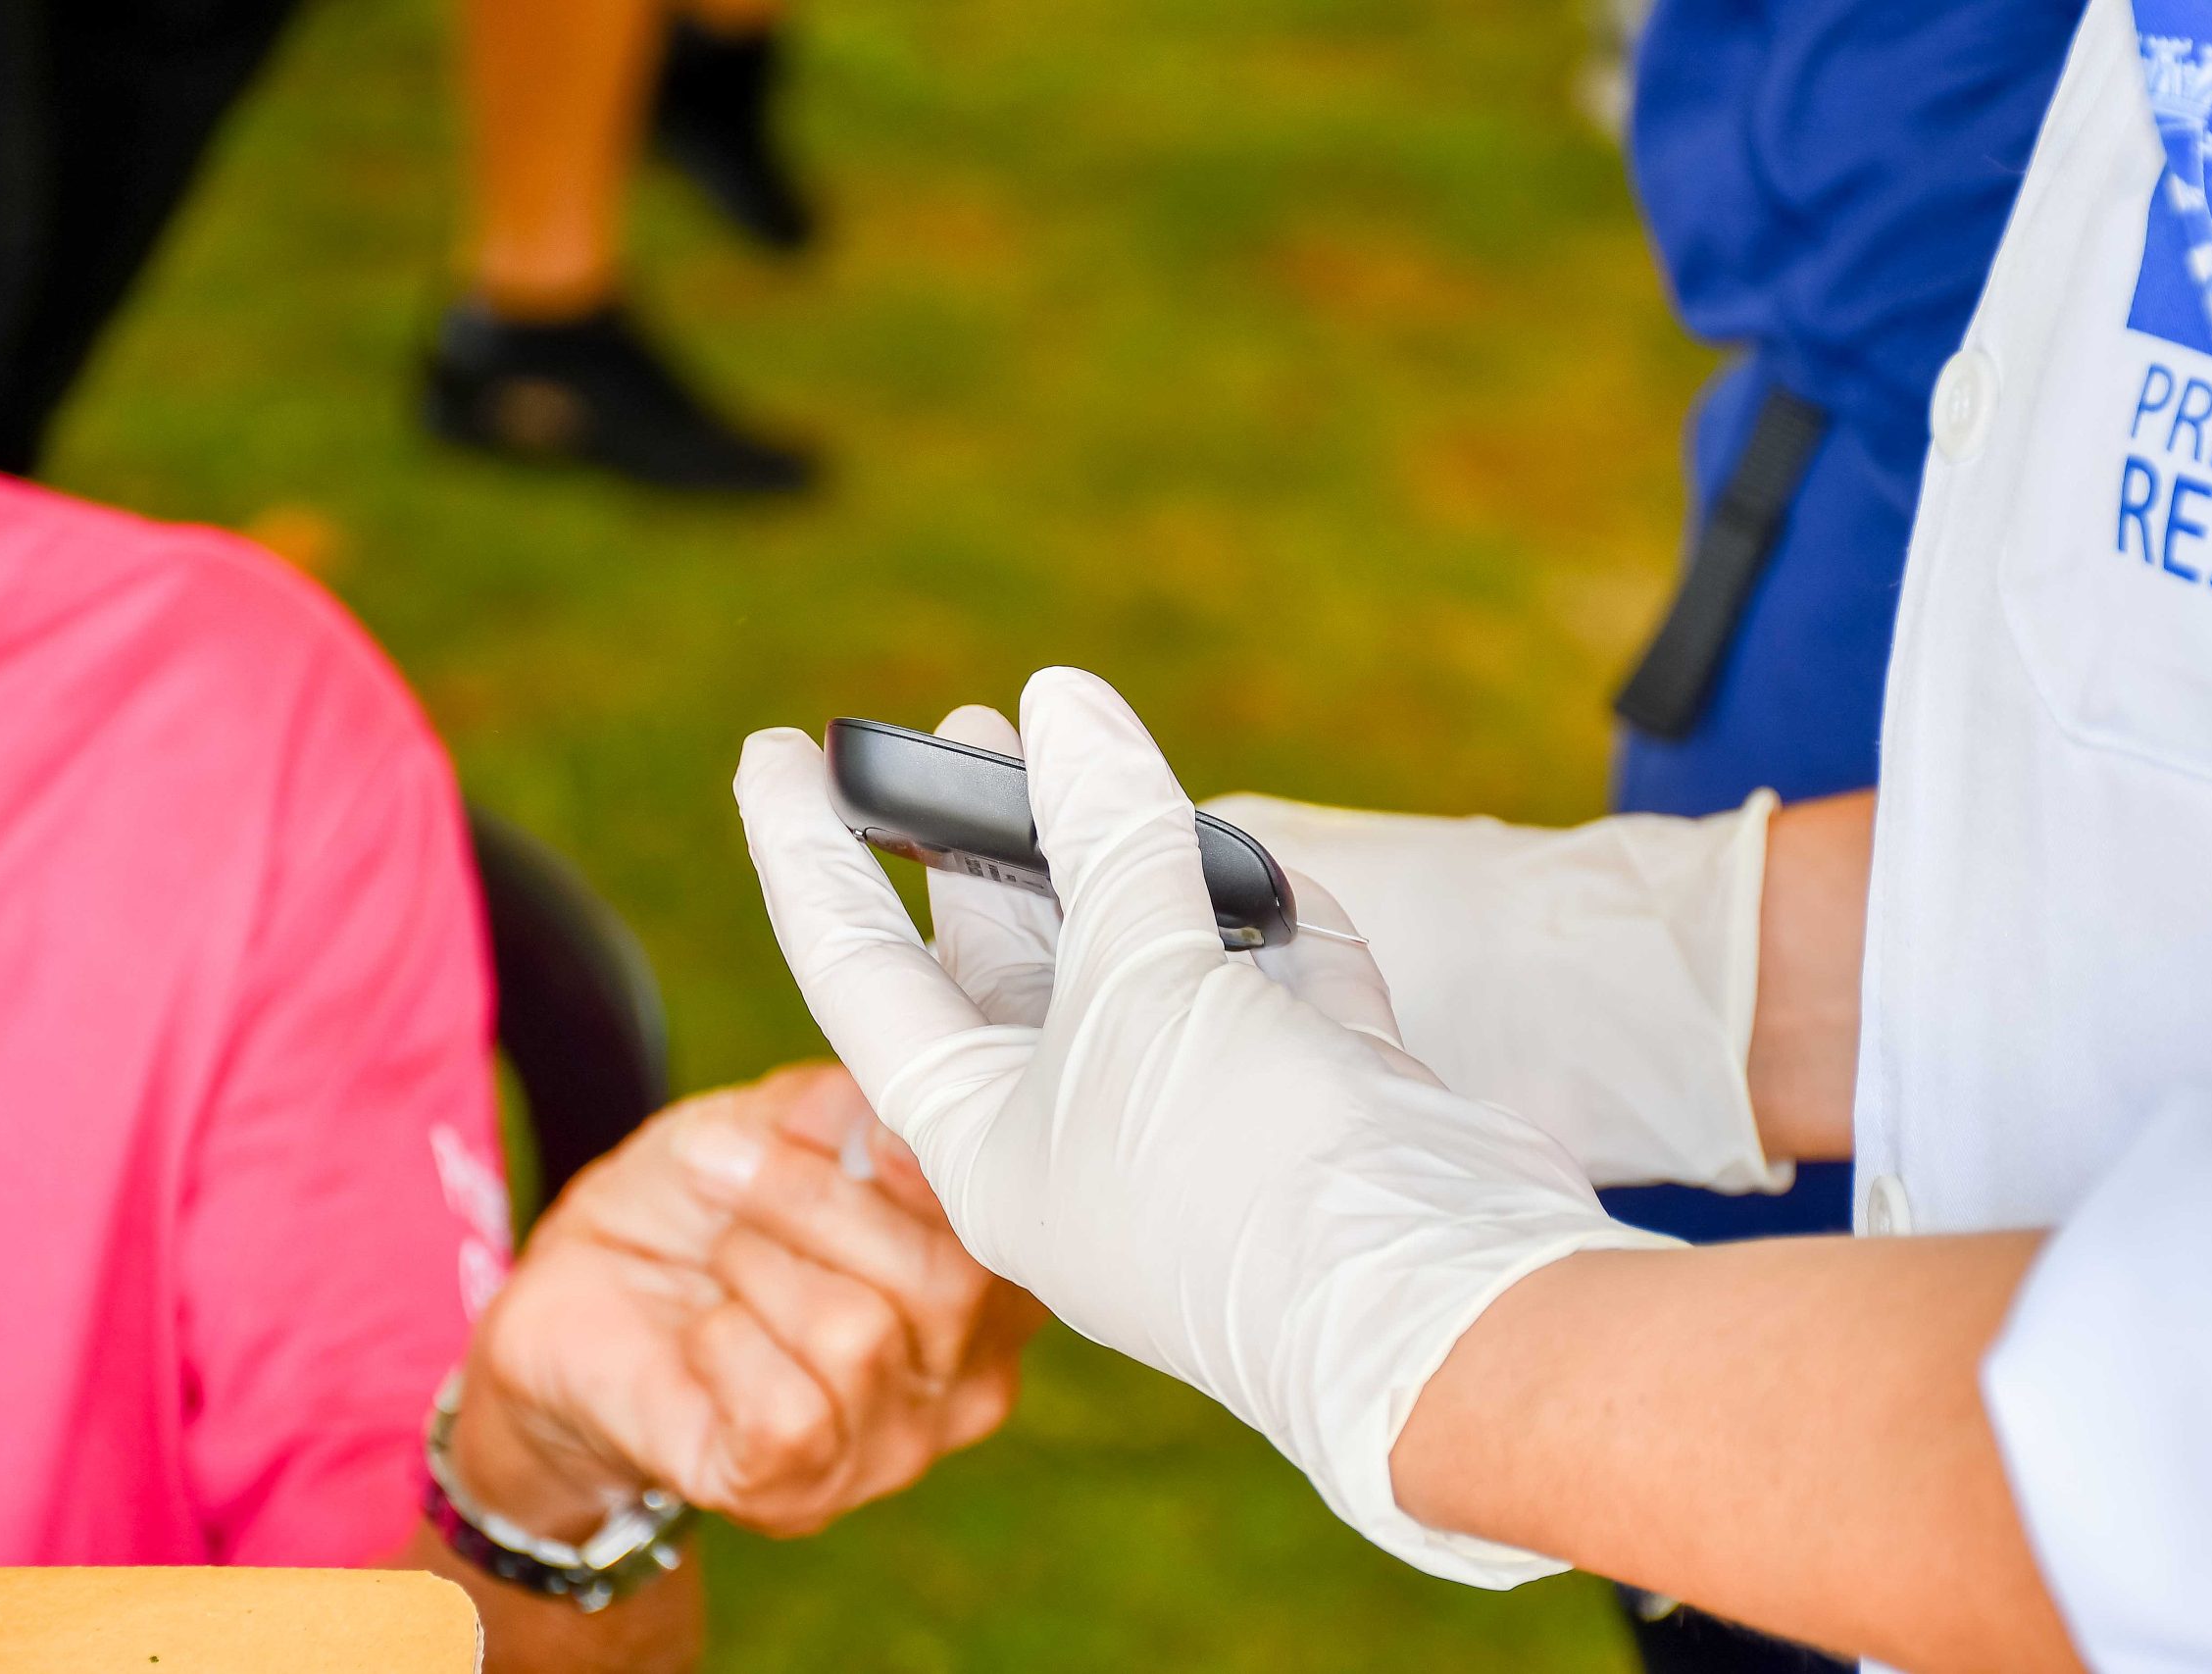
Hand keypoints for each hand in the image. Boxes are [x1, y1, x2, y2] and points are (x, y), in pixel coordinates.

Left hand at [450, 1062, 1039, 1541]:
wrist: (581, 1304)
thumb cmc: (701, 1209)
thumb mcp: (772, 1121)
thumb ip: (847, 1107)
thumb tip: (892, 1102)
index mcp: (989, 1284)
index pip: (1011, 1230)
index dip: (942, 1174)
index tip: (870, 1131)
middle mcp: (968, 1377)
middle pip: (946, 1281)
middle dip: (816, 1200)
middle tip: (729, 1168)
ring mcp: (892, 1449)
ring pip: (856, 1338)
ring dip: (757, 1268)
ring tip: (720, 1257)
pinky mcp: (799, 1496)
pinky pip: (788, 1411)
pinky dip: (725, 1346)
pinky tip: (705, 1336)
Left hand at [735, 667, 1671, 1585]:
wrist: (1442, 1310)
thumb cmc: (1240, 1175)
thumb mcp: (1139, 988)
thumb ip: (1102, 838)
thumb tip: (1059, 702)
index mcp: (983, 1138)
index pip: (861, 971)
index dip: (808, 857)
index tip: (770, 752)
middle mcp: (1079, 1131)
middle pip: (1005, 956)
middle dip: (983, 836)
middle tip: (967, 721)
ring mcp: (1202, 1118)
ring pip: (1142, 957)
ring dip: (1124, 854)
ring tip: (1090, 742)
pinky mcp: (1316, 1103)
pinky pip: (1265, 981)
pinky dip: (1257, 916)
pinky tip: (1251, 861)